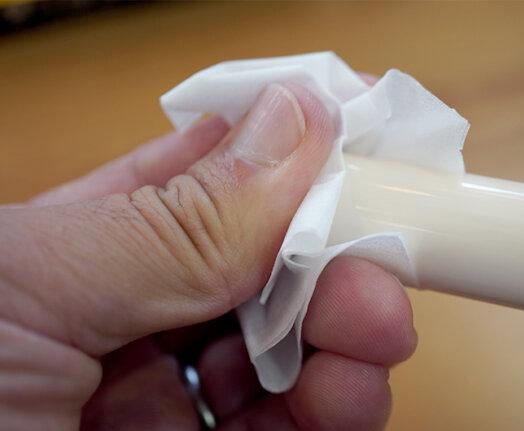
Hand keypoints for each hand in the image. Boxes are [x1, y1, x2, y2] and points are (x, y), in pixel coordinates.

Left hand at [0, 83, 416, 429]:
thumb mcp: (35, 286)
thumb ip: (174, 216)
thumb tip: (295, 115)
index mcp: (87, 245)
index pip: (209, 176)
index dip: (286, 156)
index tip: (357, 150)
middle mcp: (136, 316)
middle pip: (265, 268)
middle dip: (331, 263)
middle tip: (375, 276)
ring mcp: (171, 398)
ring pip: (291, 349)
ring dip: (344, 341)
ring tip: (371, 343)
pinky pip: (292, 426)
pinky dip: (334, 410)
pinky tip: (346, 398)